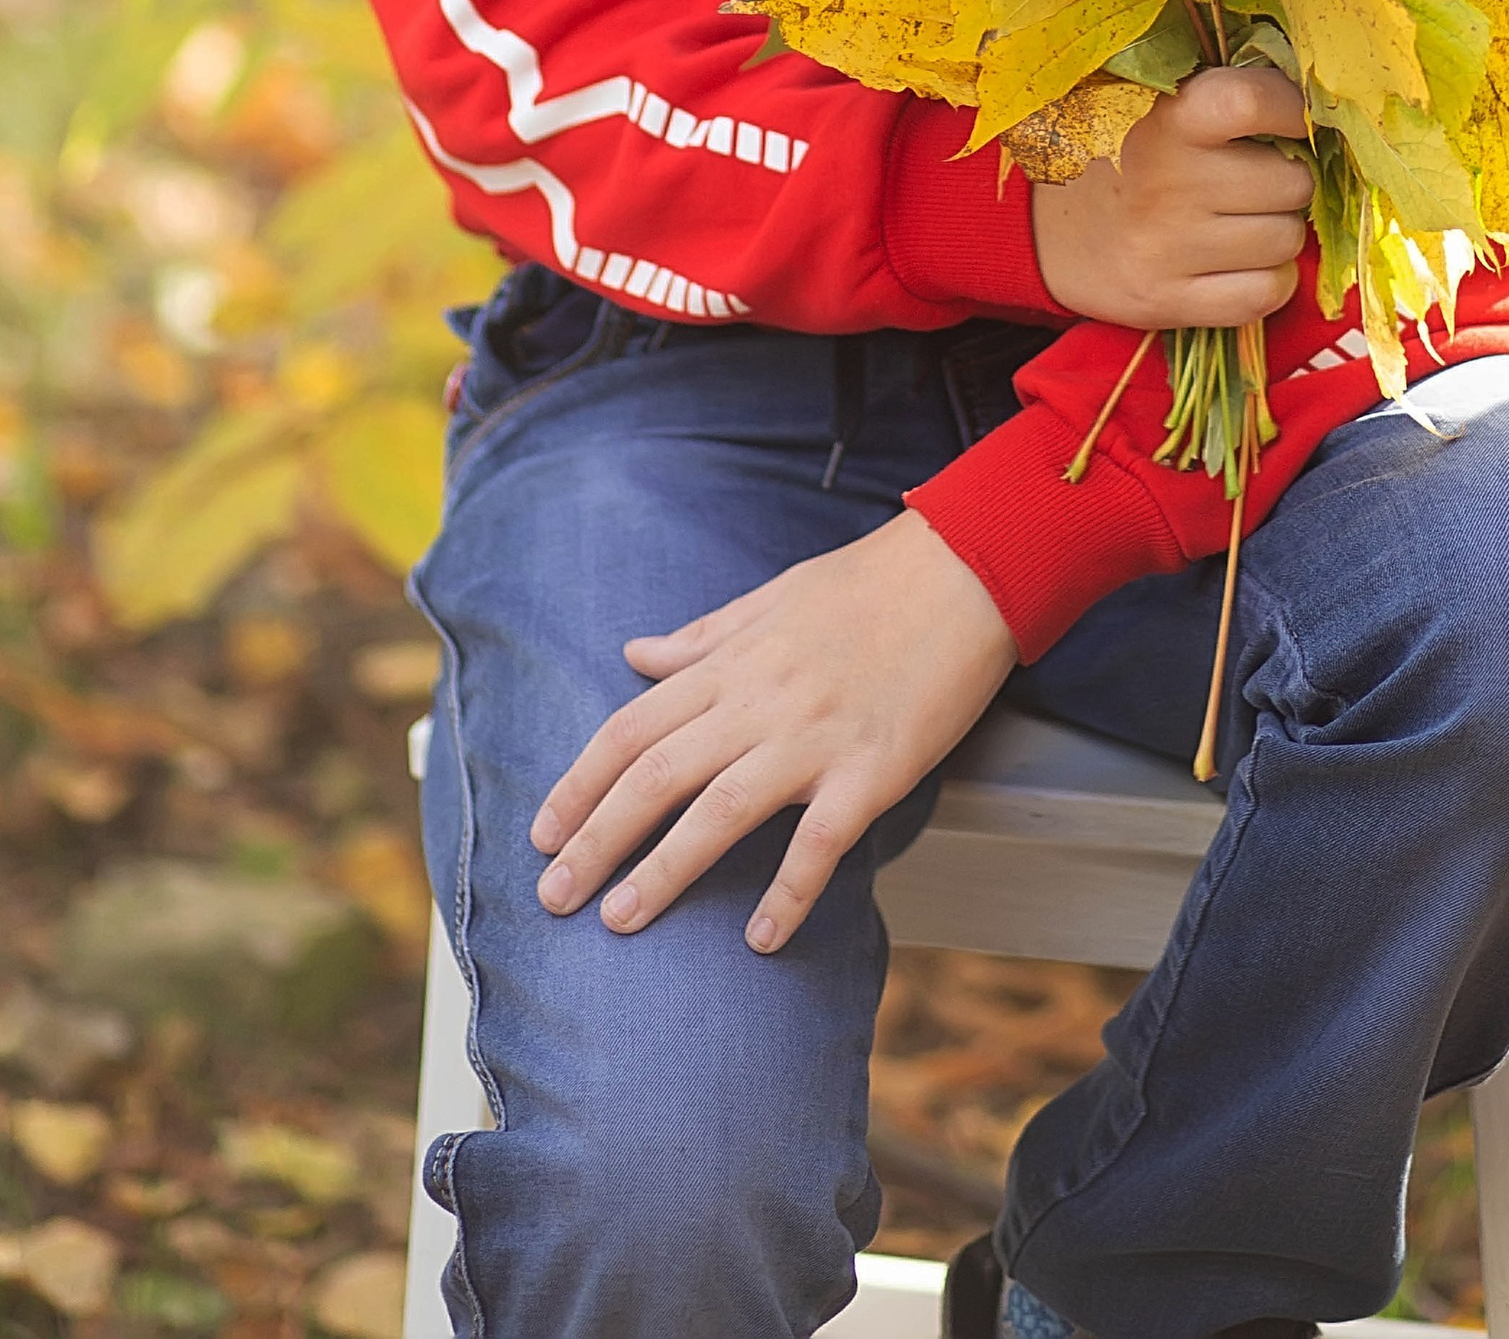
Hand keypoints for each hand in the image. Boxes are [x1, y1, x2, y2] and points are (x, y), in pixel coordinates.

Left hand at [529, 511, 1015, 953]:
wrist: (967, 568)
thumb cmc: (872, 581)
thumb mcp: (773, 596)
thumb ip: (702, 635)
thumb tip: (635, 653)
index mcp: (733, 661)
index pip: (632, 728)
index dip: (580, 783)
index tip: (541, 832)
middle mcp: (760, 701)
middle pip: (656, 777)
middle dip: (596, 840)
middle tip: (552, 898)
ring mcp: (815, 738)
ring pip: (719, 813)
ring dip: (663, 872)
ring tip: (619, 922)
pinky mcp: (872, 771)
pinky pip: (820, 842)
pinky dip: (788, 893)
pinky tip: (762, 940)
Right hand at [1030, 63, 1310, 331]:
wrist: (1050, 228)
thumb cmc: (1129, 152)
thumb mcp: (1164, 101)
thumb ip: (1232, 92)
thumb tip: (1320, 101)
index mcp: (1167, 118)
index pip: (1257, 101)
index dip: (1293, 109)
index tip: (1290, 118)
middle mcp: (1168, 181)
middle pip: (1292, 183)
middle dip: (1287, 178)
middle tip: (1255, 175)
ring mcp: (1167, 248)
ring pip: (1286, 241)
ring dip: (1278, 230)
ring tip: (1240, 217)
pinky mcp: (1168, 301)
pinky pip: (1265, 294)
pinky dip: (1268, 279)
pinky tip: (1240, 261)